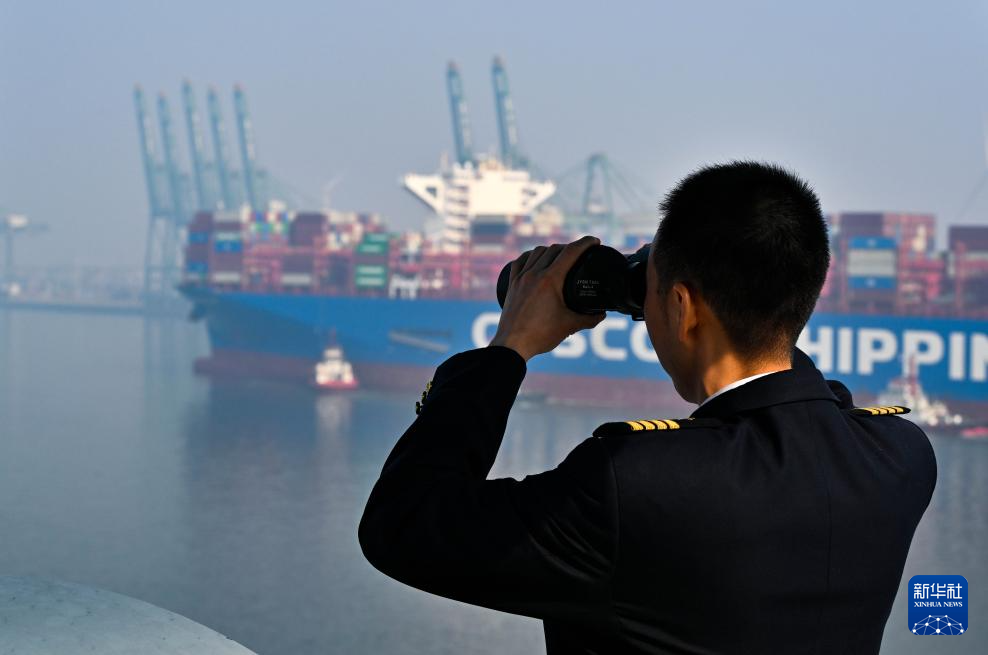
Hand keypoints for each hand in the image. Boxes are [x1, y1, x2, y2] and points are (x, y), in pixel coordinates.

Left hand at [489, 235, 606, 360]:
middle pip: (555, 249)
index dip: (586, 243)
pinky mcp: (512, 285)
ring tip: (560, 255)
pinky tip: (534, 259)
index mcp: (550, 280)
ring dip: (551, 249)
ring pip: (537, 252)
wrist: (512, 345)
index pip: (571, 252)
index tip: (595, 241)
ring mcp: (521, 278)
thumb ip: (589, 319)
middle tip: (581, 253)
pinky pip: (520, 262)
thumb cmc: (540, 335)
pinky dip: (530, 256)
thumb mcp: (569, 326)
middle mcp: (534, 274)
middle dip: (570, 247)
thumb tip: (602, 314)